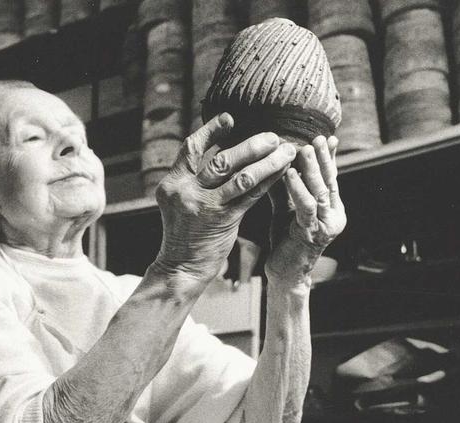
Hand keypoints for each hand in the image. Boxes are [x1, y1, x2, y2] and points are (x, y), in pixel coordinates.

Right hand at [153, 113, 296, 285]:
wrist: (182, 267)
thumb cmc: (185, 232)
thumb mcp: (179, 201)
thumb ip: (194, 178)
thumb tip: (223, 148)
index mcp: (172, 183)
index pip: (191, 148)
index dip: (210, 131)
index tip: (231, 118)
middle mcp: (186, 192)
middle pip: (222, 160)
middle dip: (251, 146)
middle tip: (273, 137)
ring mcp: (205, 206)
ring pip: (242, 177)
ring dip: (268, 162)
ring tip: (287, 151)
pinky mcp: (223, 221)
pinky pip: (251, 196)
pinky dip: (268, 181)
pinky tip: (282, 172)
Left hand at [266, 135, 345, 286]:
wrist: (285, 273)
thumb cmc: (286, 240)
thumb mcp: (287, 208)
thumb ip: (287, 187)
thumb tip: (279, 159)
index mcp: (332, 208)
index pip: (332, 178)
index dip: (330, 158)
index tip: (328, 137)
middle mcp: (335, 216)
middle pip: (330, 181)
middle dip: (323, 158)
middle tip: (316, 138)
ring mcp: (326, 226)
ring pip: (321, 191)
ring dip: (312, 169)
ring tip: (304, 149)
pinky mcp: (313, 234)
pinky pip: (306, 207)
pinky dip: (298, 189)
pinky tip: (289, 174)